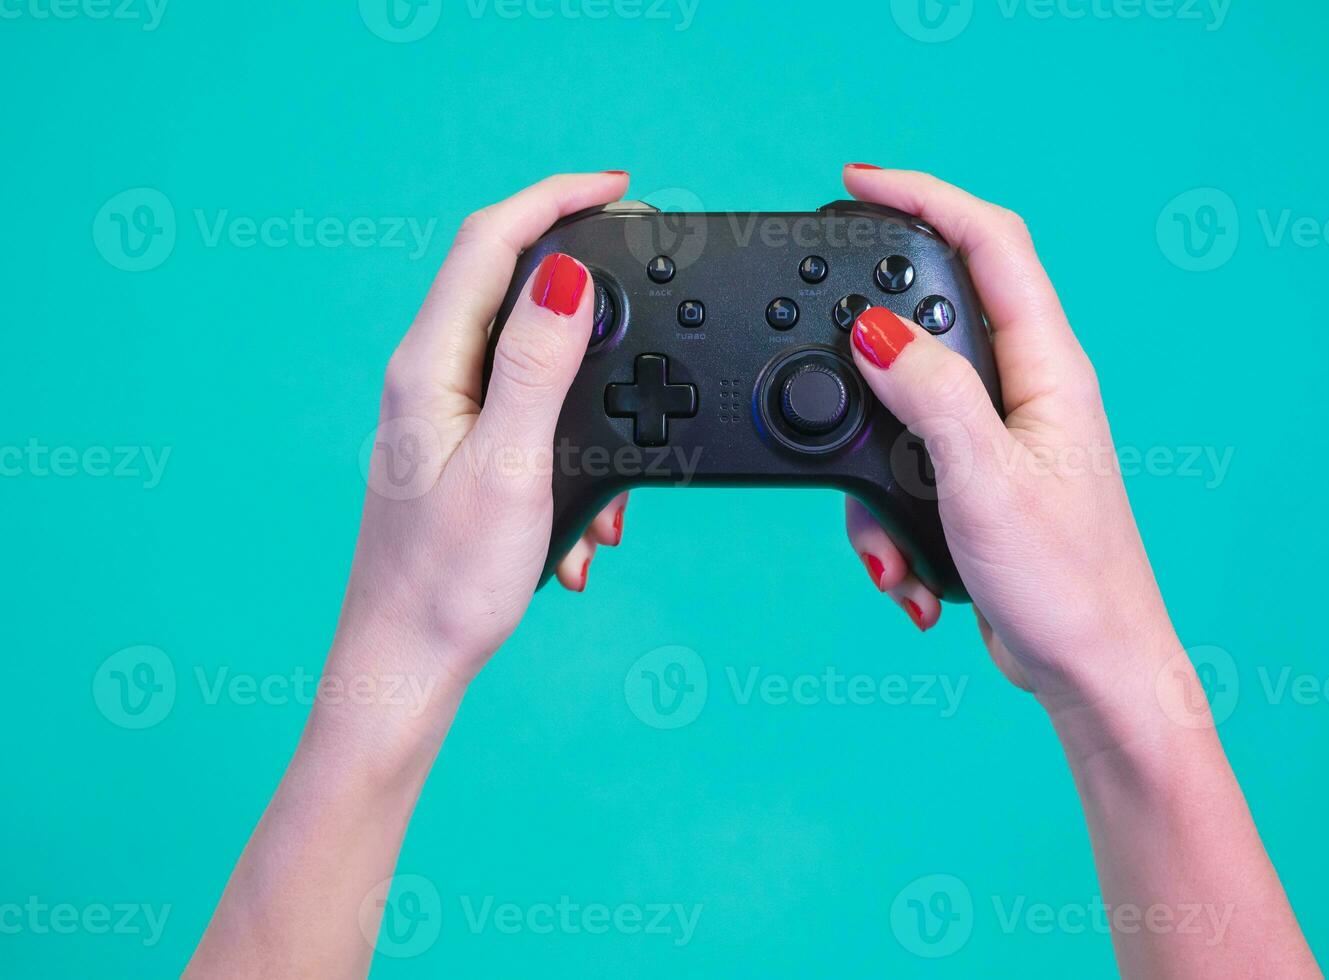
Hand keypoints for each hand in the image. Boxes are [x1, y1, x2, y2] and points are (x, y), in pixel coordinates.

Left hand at [339, 172, 631, 692]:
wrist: (406, 667)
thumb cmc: (447, 585)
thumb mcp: (511, 466)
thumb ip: (539, 364)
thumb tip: (567, 273)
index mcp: (429, 366)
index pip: (488, 243)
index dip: (555, 198)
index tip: (619, 188)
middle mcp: (427, 378)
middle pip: (507, 284)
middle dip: (586, 286)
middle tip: (646, 285)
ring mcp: (441, 414)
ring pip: (529, 360)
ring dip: (588, 400)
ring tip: (615, 496)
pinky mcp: (458, 449)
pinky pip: (528, 417)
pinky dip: (572, 453)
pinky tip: (586, 530)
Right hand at [839, 166, 1176, 706]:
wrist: (1092, 672)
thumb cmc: (1068, 584)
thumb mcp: (985, 480)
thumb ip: (930, 395)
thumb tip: (876, 330)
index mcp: (1048, 370)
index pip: (991, 244)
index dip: (926, 196)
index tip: (857, 182)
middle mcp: (1026, 392)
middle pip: (934, 321)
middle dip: (871, 361)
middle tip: (827, 372)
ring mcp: (1000, 438)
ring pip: (905, 411)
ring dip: (875, 481)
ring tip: (894, 548)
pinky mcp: (976, 482)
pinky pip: (907, 471)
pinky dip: (890, 522)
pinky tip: (911, 574)